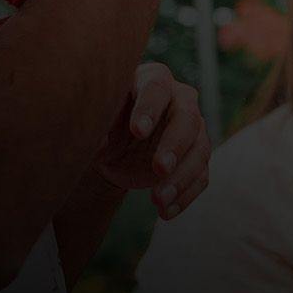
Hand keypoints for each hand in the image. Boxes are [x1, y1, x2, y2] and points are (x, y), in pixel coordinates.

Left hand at [96, 63, 211, 219]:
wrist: (109, 148)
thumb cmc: (99, 122)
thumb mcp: (92, 119)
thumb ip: (97, 120)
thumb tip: (101, 138)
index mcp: (151, 80)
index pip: (157, 88)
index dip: (150, 108)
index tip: (137, 131)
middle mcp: (179, 100)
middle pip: (187, 119)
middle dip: (175, 145)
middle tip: (159, 168)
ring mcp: (193, 130)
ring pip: (199, 151)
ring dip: (181, 178)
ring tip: (157, 201)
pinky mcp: (196, 157)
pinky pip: (200, 176)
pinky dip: (185, 195)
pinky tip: (166, 212)